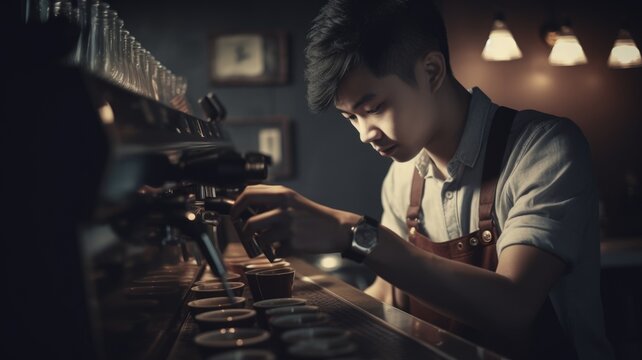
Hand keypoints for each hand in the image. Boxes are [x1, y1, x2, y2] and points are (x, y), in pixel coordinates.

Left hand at [230, 185, 361, 253]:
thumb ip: (272, 201)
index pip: (248, 193)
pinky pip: (274, 251)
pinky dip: (277, 253)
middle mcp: (283, 208)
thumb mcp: (293, 200)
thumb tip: (246, 207)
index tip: (234, 214)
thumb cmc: (313, 216)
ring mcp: (288, 226)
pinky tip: (285, 248)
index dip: (236, 205)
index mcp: (282, 194)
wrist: (337, 228)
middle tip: (245, 235)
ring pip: (259, 239)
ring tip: (266, 246)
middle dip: (243, 232)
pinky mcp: (293, 243)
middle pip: (249, 222)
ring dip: (259, 246)